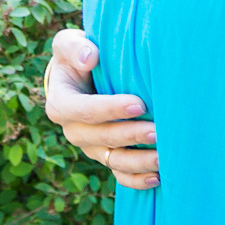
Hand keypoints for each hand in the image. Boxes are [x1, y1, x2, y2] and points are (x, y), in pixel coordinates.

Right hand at [42, 27, 157, 188]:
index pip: (84, 110)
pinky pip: (119, 174)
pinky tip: (157, 176)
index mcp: (61, 104)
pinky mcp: (105, 156)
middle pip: (102, 138)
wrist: (81, 76)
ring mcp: (90, 147)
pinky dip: (136, 179)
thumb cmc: (78, 56)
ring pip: (113, 160)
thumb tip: (89, 57)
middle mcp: (72, 130)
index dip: (110, 109)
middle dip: (130, 136)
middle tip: (158, 130)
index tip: (139, 104)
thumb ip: (74, 47)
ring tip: (163, 157)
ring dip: (138, 161)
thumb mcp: (68, 44)